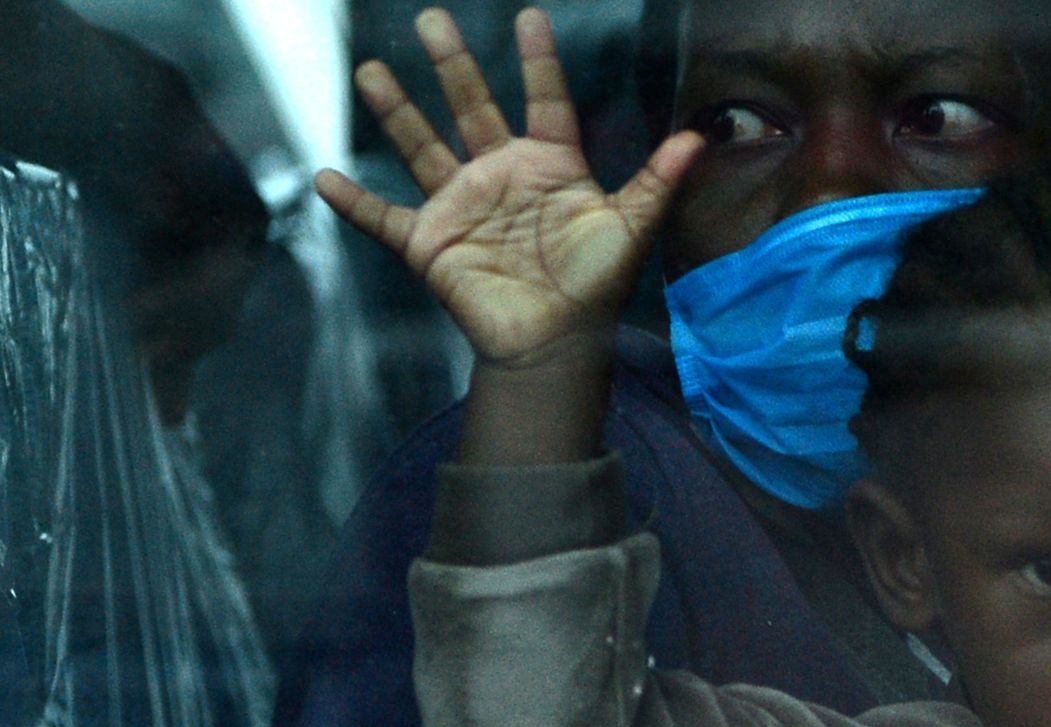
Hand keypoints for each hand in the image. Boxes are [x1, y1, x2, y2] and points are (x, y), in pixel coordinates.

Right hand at [315, 7, 701, 371]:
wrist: (556, 344)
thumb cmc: (596, 288)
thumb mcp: (631, 228)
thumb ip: (657, 180)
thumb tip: (699, 138)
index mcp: (550, 167)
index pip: (544, 101)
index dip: (538, 61)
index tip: (529, 15)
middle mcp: (501, 176)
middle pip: (472, 107)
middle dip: (452, 65)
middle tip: (431, 19)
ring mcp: (461, 206)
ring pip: (422, 146)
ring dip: (396, 111)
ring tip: (369, 71)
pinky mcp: (430, 243)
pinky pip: (383, 219)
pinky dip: (354, 203)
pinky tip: (325, 179)